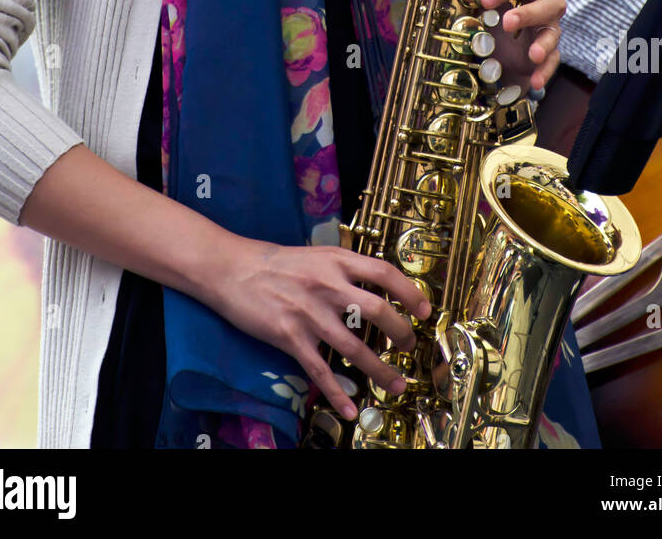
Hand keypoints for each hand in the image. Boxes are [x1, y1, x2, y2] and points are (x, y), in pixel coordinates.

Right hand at [207, 236, 431, 420]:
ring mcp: (309, 312)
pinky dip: (336, 393)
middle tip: (409, 346)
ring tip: (395, 384)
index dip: (410, 292)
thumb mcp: (318, 254)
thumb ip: (345, 269)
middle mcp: (327, 285)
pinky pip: (319, 370)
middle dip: (400, 332)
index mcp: (337, 260)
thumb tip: (377, 286)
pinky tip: (350, 407)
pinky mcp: (290, 336)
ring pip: (353, 347)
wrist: (235, 270)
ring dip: (379, 369)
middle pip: (377, 310)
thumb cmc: (278, 262)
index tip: (425, 310)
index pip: (384, 273)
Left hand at [475, 0, 565, 93]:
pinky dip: (544, 71)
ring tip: (534, 55)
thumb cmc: (499, 6)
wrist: (505, 36)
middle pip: (550, 4)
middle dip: (528, 14)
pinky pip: (553, 60)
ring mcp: (552, 26)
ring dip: (543, 44)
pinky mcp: (551, 50)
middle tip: (508, 22)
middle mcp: (549, 1)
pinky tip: (536, 81)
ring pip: (553, 33)